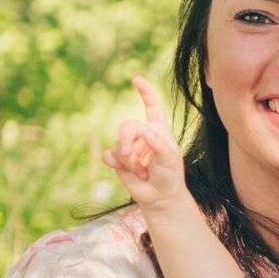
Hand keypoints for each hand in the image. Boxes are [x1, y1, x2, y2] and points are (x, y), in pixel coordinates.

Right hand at [103, 77, 188, 209]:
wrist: (160, 197)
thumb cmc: (170, 177)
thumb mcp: (170, 160)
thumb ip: (158, 144)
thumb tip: (143, 130)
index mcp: (158, 130)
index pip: (152, 107)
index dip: (146, 93)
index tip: (136, 79)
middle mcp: (143, 135)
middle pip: (126, 125)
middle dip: (127, 141)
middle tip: (132, 158)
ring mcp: (129, 146)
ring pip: (117, 143)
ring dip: (127, 160)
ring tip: (141, 172)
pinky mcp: (118, 159)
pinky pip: (108, 154)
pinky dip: (116, 164)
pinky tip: (128, 172)